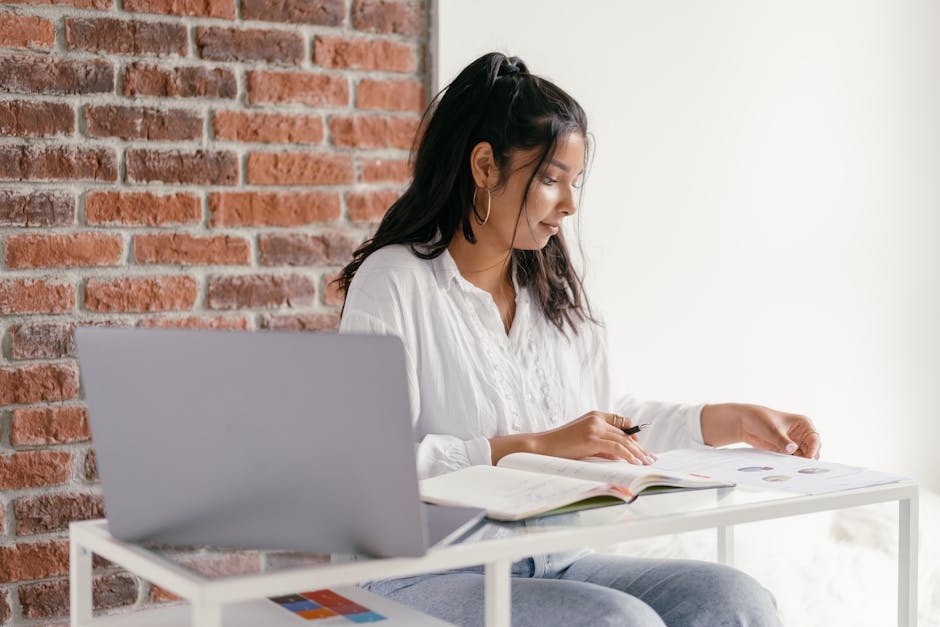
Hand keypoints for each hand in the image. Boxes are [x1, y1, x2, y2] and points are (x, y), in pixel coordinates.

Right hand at [533, 411, 657, 464]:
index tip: (641, 449)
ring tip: (646, 463)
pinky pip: (617, 447)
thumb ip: (603, 447)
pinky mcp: (591, 438)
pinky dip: (628, 455)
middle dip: (640, 447)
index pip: (622, 422)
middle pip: (625, 433)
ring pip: (624, 440)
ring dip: (637, 453)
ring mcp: (594, 427)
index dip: (633, 435)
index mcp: (595, 416)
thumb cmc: (561, 447)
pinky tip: (635, 463)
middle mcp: (596, 419)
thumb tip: (621, 456)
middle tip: (651, 458)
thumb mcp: (585, 444)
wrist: (542, 446)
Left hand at [702, 403, 820, 458]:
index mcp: (804, 424)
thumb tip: (792, 450)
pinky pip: (792, 460)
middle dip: (808, 459)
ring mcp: (794, 443)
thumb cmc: (759, 418)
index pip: (814, 439)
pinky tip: (787, 469)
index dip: (813, 450)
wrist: (744, 423)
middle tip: (802, 468)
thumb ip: (783, 441)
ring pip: (803, 457)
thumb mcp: (772, 430)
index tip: (808, 458)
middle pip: (812, 451)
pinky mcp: (786, 451)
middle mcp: (802, 435)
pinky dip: (791, 465)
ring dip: (799, 463)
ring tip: (793, 469)